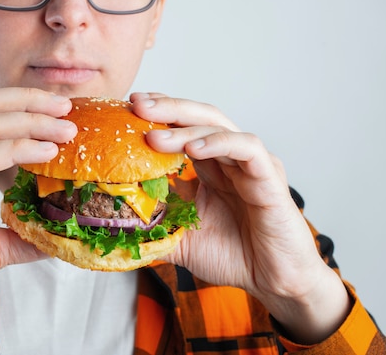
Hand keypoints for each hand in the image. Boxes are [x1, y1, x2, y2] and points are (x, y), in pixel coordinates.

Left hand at [130, 92, 349, 343]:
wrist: (273, 282)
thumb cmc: (232, 256)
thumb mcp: (180, 239)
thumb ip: (152, 226)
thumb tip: (112, 224)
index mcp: (210, 167)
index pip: (182, 127)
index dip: (157, 115)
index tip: (125, 109)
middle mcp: (229, 158)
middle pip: (197, 117)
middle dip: (166, 108)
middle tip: (136, 104)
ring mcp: (251, 163)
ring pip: (217, 127)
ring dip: (184, 127)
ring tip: (154, 135)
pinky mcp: (270, 176)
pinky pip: (246, 148)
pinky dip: (219, 143)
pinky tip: (194, 147)